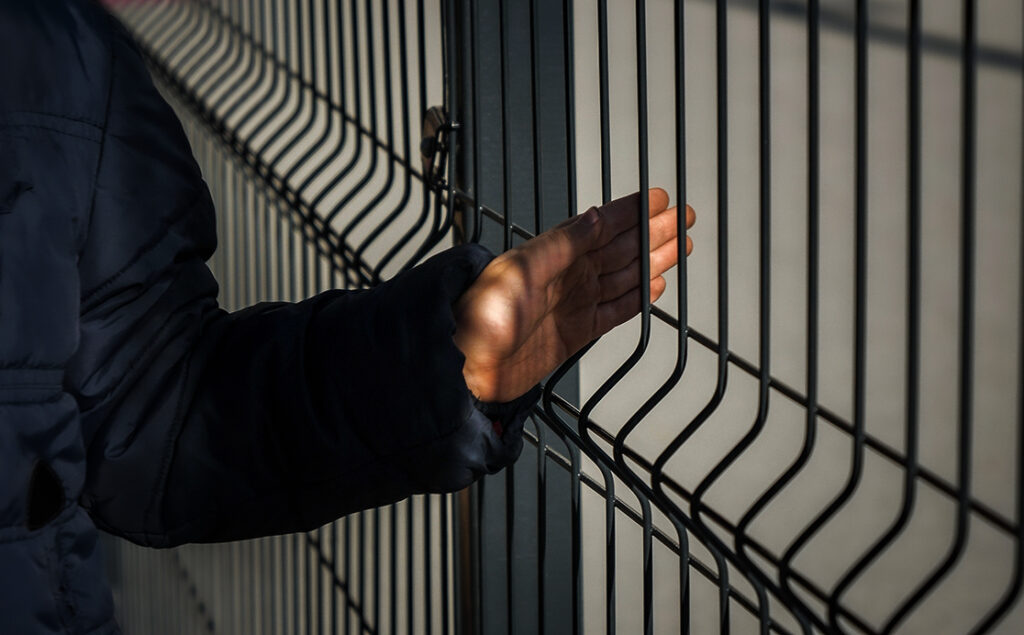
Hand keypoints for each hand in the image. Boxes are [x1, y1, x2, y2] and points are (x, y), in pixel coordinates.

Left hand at [453, 188, 694, 402]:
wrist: (463, 363)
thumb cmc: (479, 313)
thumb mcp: (521, 268)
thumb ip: (563, 244)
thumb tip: (596, 216)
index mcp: (553, 253)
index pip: (602, 225)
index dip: (632, 212)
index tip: (660, 199)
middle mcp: (567, 276)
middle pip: (621, 249)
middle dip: (653, 232)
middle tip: (683, 218)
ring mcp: (573, 304)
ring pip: (625, 277)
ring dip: (652, 261)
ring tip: (679, 246)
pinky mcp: (576, 334)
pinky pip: (616, 312)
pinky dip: (638, 299)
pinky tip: (656, 286)